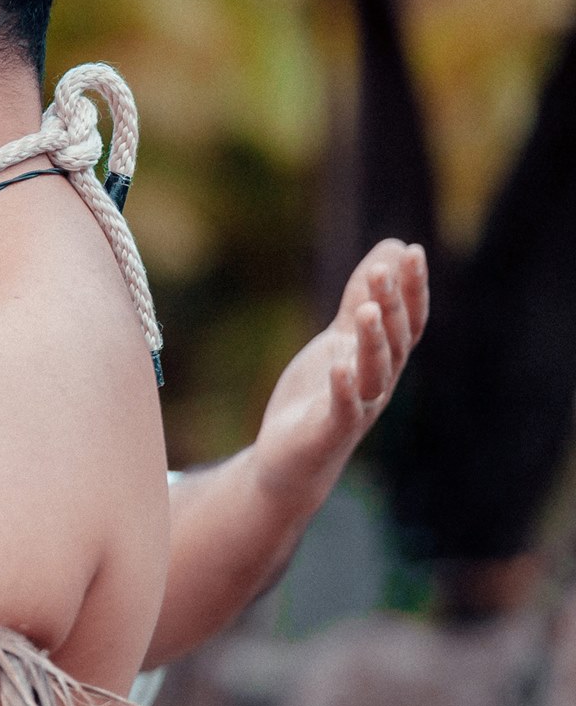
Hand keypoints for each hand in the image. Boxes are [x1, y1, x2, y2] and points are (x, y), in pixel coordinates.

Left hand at [251, 239, 428, 508]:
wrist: (293, 458)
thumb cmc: (321, 393)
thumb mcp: (340, 338)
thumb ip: (361, 297)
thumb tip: (391, 248)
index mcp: (382, 358)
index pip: (407, 319)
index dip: (412, 288)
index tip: (412, 251)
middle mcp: (379, 381)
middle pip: (393, 340)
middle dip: (391, 304)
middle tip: (384, 269)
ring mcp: (359, 407)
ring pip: (374, 371)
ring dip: (373, 341)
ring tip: (368, 309)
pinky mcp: (331, 430)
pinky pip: (344, 409)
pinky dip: (345, 388)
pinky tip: (340, 367)